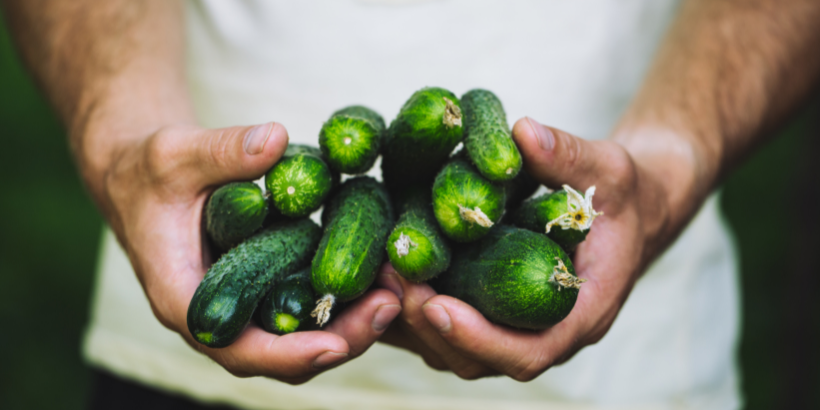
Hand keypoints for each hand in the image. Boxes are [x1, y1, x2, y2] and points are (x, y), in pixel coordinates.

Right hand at [98, 122, 400, 383]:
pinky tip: (375, 276)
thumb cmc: (151, 168)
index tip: (336, 344)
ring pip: (296, 339)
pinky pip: (300, 309)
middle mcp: (216, 315)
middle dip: (338, 340)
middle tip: (389, 304)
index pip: (234, 347)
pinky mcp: (259, 290)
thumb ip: (222, 151)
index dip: (286, 354)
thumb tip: (274, 139)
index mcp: (183, 296)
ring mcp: (240, 307)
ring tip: (395, 292)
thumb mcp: (177, 152)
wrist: (142, 175)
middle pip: (279, 355)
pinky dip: (337, 302)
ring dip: (347, 325)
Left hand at [378, 116, 694, 380]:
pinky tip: (378, 273)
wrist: (624, 212)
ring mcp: (514, 326)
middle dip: (428, 327)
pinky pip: (444, 326)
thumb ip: (569, 156)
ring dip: (409, 322)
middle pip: (479, 361)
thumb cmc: (620, 195)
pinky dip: (409, 309)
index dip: (480, 339)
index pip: (530, 352)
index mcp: (581, 312)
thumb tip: (523, 132)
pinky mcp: (490, 311)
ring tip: (375, 274)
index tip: (435, 306)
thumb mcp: (608, 169)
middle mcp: (544, 331)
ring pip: (453, 350)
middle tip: (390, 279)